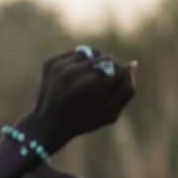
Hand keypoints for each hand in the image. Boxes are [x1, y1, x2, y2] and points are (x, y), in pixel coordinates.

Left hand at [20, 48, 135, 151]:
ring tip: (85, 82)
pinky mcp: (50, 62)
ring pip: (90, 53)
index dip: (117, 79)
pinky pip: (73, 54)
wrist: (46, 125)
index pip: (117, 68)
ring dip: (93, 64)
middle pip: (104, 58)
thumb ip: (127, 90)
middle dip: (106, 70)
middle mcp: (74, 72)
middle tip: (97, 87)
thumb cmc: (82, 121)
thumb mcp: (110, 113)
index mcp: (91, 85)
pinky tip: (73, 78)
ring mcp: (60, 66)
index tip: (109, 91)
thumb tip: (132, 64)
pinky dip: (78, 63)